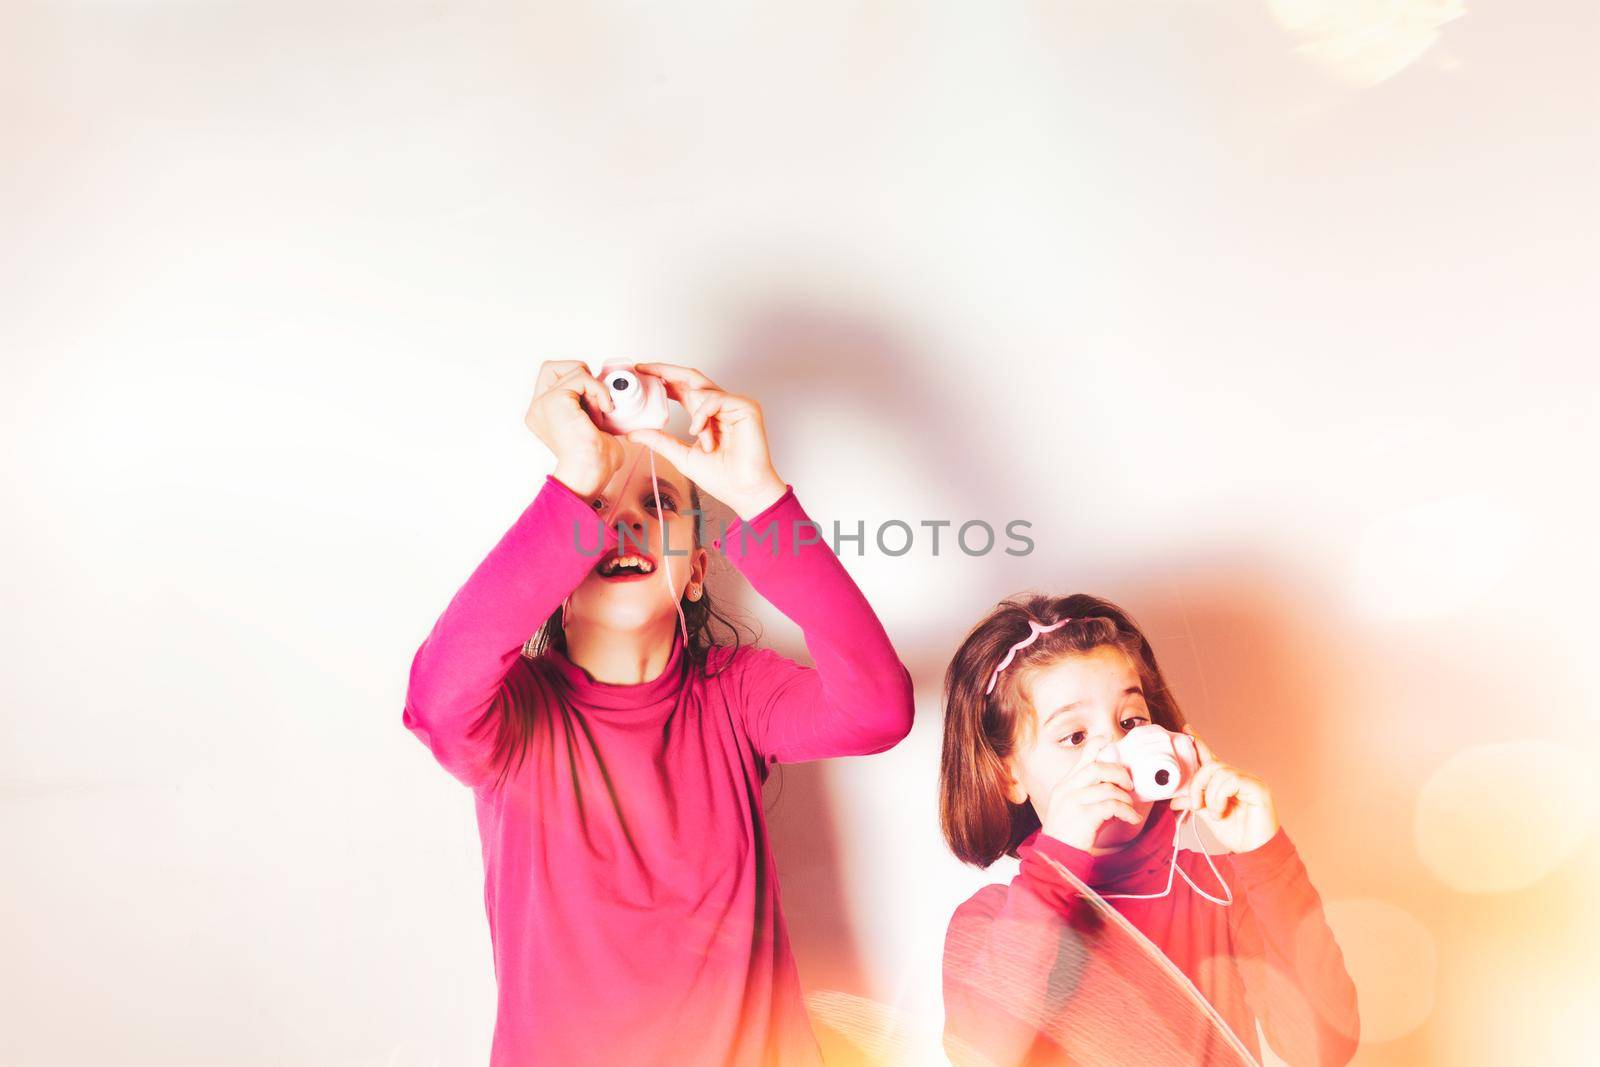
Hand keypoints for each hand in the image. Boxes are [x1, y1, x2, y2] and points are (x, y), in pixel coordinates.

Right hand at [524, 360, 623, 497]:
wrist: (589, 473)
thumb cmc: (594, 461)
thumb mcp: (593, 426)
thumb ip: (590, 406)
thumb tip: (603, 392)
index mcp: (544, 413)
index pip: (554, 378)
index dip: (579, 382)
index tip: (596, 404)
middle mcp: (538, 407)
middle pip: (555, 366)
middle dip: (582, 376)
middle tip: (596, 401)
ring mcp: (543, 403)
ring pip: (572, 369)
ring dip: (594, 388)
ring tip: (600, 411)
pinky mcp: (554, 400)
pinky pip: (582, 377)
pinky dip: (599, 389)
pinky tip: (605, 409)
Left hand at [622, 363, 786, 519]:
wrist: (743, 491)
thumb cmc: (722, 478)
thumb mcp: (681, 456)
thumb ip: (659, 441)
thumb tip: (633, 434)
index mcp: (705, 415)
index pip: (681, 388)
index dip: (661, 378)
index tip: (640, 373)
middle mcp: (719, 406)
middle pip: (690, 377)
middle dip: (665, 370)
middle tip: (643, 369)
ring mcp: (733, 405)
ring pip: (702, 388)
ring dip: (693, 412)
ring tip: (696, 435)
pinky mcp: (746, 407)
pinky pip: (716, 399)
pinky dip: (703, 414)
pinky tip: (700, 431)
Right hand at [1039, 743, 1142, 850]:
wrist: (1057, 856)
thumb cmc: (1068, 833)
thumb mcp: (1072, 807)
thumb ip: (1088, 792)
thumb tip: (1114, 783)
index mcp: (1065, 784)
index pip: (1083, 756)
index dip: (1100, 745)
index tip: (1114, 746)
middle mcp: (1067, 789)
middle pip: (1098, 767)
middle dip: (1119, 773)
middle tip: (1128, 784)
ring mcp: (1074, 802)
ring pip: (1107, 787)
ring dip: (1124, 796)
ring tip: (1129, 807)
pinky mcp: (1084, 816)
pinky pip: (1112, 806)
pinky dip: (1127, 811)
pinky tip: (1131, 818)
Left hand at [1170, 726, 1278, 852]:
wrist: (1254, 850)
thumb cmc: (1236, 833)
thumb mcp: (1208, 815)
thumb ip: (1194, 802)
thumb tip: (1175, 798)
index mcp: (1225, 783)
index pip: (1210, 758)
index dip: (1199, 744)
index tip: (1186, 730)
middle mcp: (1238, 778)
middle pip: (1211, 765)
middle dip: (1197, 784)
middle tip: (1196, 805)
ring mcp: (1249, 781)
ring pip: (1219, 772)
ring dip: (1210, 795)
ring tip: (1215, 813)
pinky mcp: (1257, 788)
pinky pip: (1231, 780)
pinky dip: (1220, 796)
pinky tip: (1221, 810)